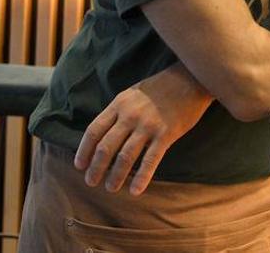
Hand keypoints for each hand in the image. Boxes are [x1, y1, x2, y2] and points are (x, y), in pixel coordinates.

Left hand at [74, 63, 212, 194]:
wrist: (190, 79)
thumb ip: (118, 112)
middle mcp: (130, 115)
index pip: (94, 130)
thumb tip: (103, 135)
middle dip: (96, 168)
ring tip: (111, 188)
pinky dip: (141, 177)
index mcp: (119, 104)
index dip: (84, 150)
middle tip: (91, 182)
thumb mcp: (132, 94)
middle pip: (105, 147)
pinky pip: (150, 160)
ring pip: (125, 156)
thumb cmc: (160, 87)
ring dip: (115, 175)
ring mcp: (148, 125)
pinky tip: (136, 190)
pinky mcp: (166, 134)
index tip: (79, 166)